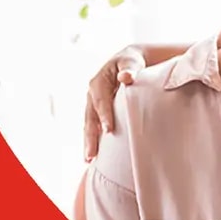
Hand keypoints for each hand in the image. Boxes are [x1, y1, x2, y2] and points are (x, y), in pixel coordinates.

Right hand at [84, 46, 145, 160]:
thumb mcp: (131, 62)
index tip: (109, 130)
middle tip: (92, 154)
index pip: (101, 101)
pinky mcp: (96, 110)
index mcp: (98, 82)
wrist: (128, 60)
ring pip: (89, 124)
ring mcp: (92, 103)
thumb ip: (130, 69)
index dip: (104, 115)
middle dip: (91, 136)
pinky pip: (93, 126)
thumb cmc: (131, 62)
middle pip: (90, 117)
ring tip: (89, 159)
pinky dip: (93, 138)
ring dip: (89, 141)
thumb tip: (126, 76)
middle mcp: (91, 94)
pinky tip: (94, 154)